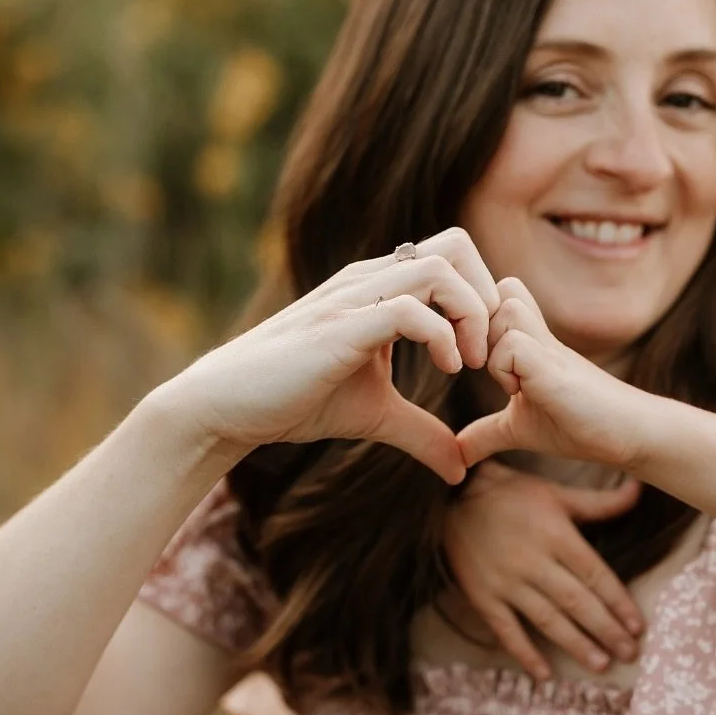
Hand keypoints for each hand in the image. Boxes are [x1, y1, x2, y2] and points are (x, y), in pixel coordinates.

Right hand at [168, 228, 499, 483]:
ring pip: (439, 268)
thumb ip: (422, 433)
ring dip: (471, 313)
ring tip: (467, 363)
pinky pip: (407, 308)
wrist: (228, 406)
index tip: (487, 353)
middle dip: (487, 295)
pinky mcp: (340, 326)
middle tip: (486, 351)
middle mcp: (371, 280)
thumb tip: (461, 468)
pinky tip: (445, 368)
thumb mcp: (376, 415)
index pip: (453, 257)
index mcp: (381, 287)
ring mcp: (354, 298)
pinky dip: (441, 335)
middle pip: (456, 245)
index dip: (484, 298)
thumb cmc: (295, 400)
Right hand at [444, 461, 643, 680]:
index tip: (638, 626)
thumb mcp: (556, 493)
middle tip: (629, 654)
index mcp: (555, 535)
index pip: (594, 574)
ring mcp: (506, 582)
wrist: (452, 498)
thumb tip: (639, 487)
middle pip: (576, 601)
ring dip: (575, 644)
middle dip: (605, 630)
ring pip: (547, 619)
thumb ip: (600, 501)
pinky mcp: (483, 596)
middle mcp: (532, 561)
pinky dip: (525, 653)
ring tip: (600, 665)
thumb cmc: (512, 494)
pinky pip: (506, 630)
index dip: (618, 602)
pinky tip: (544, 674)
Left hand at [456, 278, 647, 472]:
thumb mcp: (520, 428)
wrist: (628, 434)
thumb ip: (487, 433)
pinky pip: (512, 346)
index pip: (499, 294)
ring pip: (503, 309)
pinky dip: (504, 370)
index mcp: (528, 341)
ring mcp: (547, 347)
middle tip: (482, 366)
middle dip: (479, 325)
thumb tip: (457, 453)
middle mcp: (538, 335)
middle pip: (497, 291)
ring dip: (492, 345)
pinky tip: (521, 393)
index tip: (473, 352)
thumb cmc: (579, 425)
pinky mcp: (553, 366)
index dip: (478, 315)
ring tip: (508, 382)